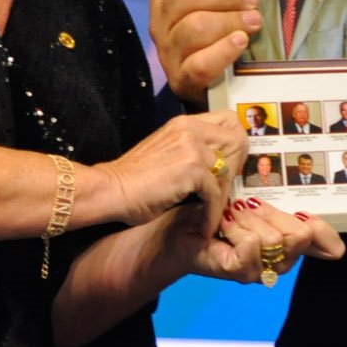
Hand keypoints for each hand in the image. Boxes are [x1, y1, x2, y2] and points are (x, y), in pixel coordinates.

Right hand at [89, 113, 243, 227]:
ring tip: (214, 215)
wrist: (109, 190)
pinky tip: (205, 226)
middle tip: (227, 190)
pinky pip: (216, 194)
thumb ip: (192, 152)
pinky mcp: (192, 169)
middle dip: (237, 168)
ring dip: (224, 197)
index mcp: (185, 123)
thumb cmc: (133, 179)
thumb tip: (219, 166)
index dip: (235, 143)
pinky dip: (212, 214)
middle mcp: (191, 129)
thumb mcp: (167, 153)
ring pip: (228, 170)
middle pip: (237, 140)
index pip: (229, 120)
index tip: (231, 165)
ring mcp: (192, 147)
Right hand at [149, 0, 259, 101]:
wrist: (204, 81)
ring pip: (196, 27)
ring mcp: (168, 52)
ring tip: (253, 23)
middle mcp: (160, 21)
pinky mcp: (183, 80)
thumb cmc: (210, 31)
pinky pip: (200, 63)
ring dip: (232, 21)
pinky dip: (225, 50)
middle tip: (250, 2)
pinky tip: (241, 42)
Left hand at [177, 194, 344, 286]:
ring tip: (231, 215)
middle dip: (272, 213)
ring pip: (273, 239)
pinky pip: (251, 245)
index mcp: (291, 245)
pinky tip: (223, 225)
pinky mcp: (240, 272)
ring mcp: (261, 271)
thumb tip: (319, 223)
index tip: (301, 213)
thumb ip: (289, 213)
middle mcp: (281, 263)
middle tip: (248, 207)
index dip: (323, 230)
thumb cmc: (217, 213)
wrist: (177, 226)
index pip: (329, 247)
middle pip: (301, 236)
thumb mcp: (259, 206)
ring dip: (248, 219)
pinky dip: (235, 227)